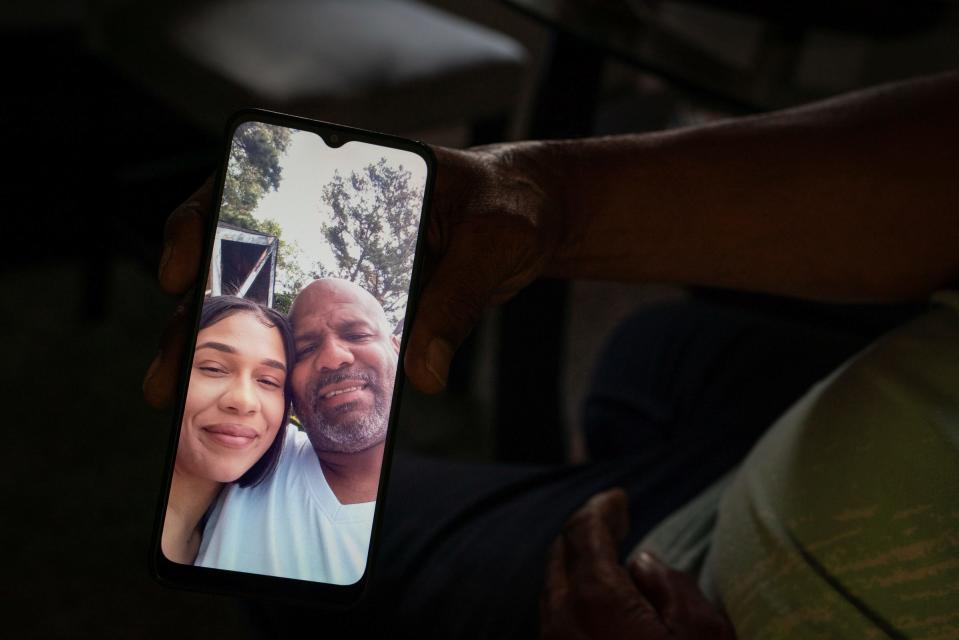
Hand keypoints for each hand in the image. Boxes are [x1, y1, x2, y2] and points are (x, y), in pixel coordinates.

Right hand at [143, 143, 562, 403]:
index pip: (254, 185)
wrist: (534, 218)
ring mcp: (341, 261)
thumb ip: (457, 299)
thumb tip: (421, 376)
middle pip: (242, 259)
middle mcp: (330, 219)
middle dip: (194, 315)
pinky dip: (279, 365)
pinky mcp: (360, 300)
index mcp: (350, 174)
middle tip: (167, 375)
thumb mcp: (493, 242)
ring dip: (225, 349)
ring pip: (265, 301)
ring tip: (185, 401)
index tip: (180, 273)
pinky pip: (308, 332)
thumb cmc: (512, 207)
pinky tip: (259, 405)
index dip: (201, 223)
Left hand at [540, 489, 734, 639]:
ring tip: (612, 566)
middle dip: (585, 535)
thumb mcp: (703, 634)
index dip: (601, 508)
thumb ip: (672, 587)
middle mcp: (561, 622)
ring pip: (555, 593)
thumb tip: (643, 563)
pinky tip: (603, 610)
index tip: (617, 498)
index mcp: (595, 600)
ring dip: (578, 572)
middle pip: (560, 558)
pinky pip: (558, 624)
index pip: (583, 530)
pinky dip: (575, 603)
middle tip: (615, 526)